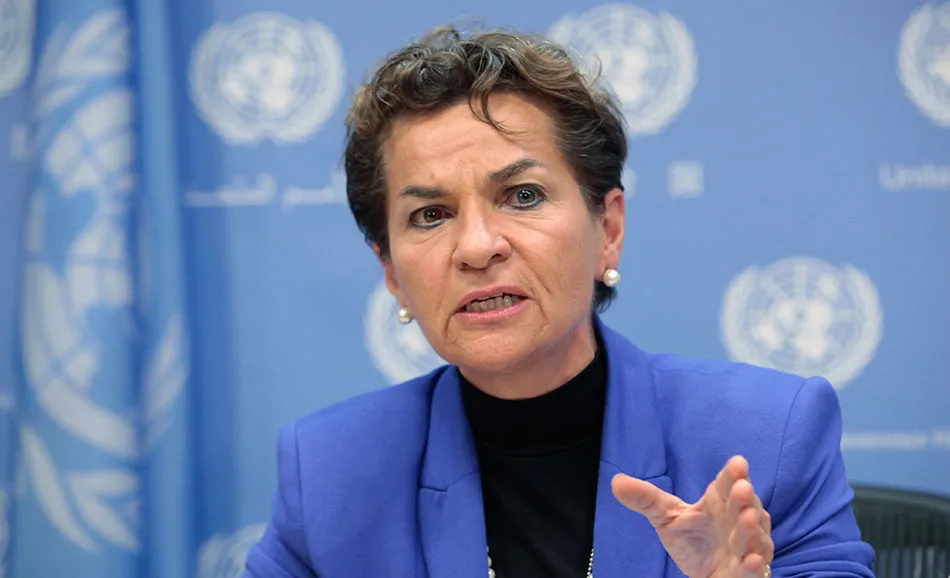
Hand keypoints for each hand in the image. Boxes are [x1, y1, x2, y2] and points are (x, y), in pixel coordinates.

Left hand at [611, 455, 773, 577]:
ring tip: (745, 518)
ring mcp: (744, 547)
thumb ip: (645, 499)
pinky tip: (752, 559)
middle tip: (742, 488)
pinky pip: (752, 570)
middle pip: (744, 507)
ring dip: (750, 529)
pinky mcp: (745, 573)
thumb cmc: (692, 539)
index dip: (733, 474)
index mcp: (720, 502)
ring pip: (753, 537)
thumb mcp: (666, 516)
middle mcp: (738, 521)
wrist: (704, 572)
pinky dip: (754, 565)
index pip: (728, 484)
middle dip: (744, 498)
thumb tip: (616, 482)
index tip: (738, 463)